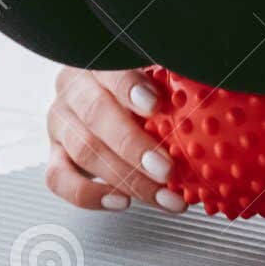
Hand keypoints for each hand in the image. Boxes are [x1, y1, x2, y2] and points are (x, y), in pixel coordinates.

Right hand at [45, 67, 186, 213]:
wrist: (109, 108)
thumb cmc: (145, 93)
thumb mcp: (160, 79)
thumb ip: (176, 81)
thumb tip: (210, 84)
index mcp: (100, 63)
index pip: (110, 70)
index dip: (130, 88)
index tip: (156, 106)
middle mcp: (74, 90)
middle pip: (96, 115)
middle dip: (134, 146)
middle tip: (166, 169)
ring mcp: (61, 124)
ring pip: (83, 150)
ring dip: (126, 178)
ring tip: (162, 195)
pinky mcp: (54, 155)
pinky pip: (59, 179)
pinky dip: (90, 195)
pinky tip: (122, 202)